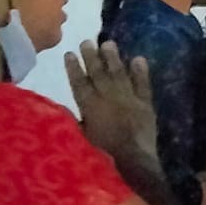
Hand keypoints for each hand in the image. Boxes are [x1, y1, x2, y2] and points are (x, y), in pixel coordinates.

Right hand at [66, 40, 158, 161]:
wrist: (132, 163)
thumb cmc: (102, 156)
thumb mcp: (80, 139)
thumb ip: (73, 121)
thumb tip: (59, 109)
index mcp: (90, 107)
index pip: (79, 83)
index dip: (74, 68)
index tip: (69, 53)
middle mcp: (108, 98)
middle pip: (98, 74)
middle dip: (92, 57)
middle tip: (87, 41)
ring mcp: (129, 100)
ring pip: (119, 74)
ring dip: (114, 58)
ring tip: (109, 43)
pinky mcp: (146, 105)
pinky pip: (143, 84)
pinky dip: (141, 71)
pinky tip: (138, 58)